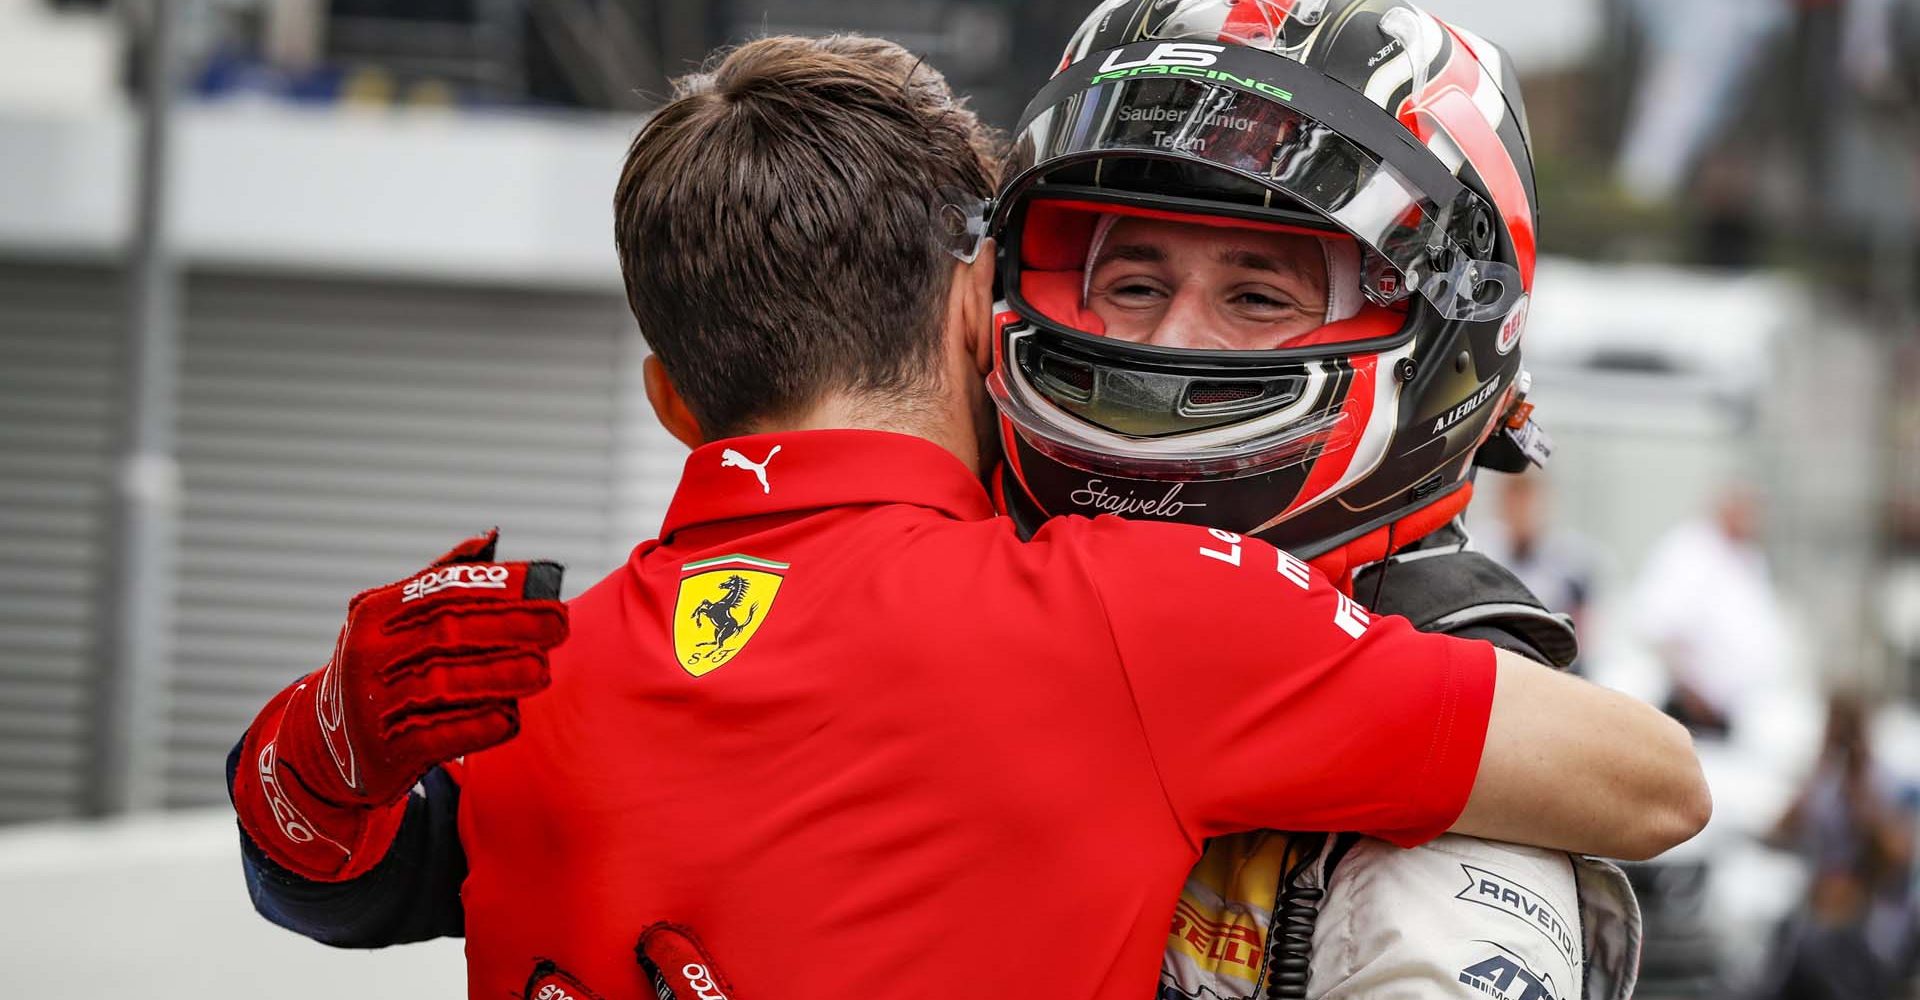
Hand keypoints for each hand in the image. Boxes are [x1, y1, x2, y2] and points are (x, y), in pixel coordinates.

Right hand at [231, 531, 567, 880]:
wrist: (323, 743)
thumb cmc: (382, 668)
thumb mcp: (394, 620)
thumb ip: (441, 579)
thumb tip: (491, 539)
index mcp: (377, 613)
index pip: (445, 590)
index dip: (499, 586)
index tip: (548, 584)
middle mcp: (370, 653)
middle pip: (449, 633)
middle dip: (511, 627)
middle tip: (560, 625)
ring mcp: (373, 703)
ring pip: (443, 684)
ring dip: (498, 677)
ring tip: (541, 670)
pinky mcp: (383, 749)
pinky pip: (435, 736)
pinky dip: (474, 728)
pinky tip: (510, 719)